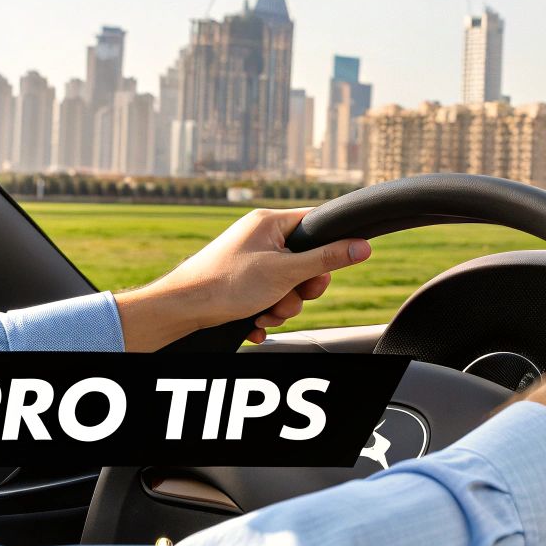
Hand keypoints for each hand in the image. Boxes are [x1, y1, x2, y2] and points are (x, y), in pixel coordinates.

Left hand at [113, 208, 370, 350]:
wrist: (182, 309)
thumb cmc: (227, 283)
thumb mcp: (286, 272)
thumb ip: (327, 259)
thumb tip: (363, 246)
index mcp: (269, 222)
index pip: (315, 225)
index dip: (326, 251)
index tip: (321, 273)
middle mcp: (259, 237)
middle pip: (304, 261)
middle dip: (300, 289)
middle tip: (288, 297)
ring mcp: (249, 260)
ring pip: (287, 284)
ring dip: (283, 305)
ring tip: (265, 313)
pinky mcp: (240, 282)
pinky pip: (268, 295)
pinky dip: (266, 312)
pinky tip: (255, 322)